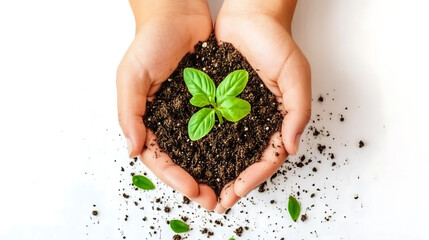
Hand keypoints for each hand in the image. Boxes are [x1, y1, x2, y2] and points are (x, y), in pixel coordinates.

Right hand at [116, 0, 216, 209]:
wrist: (177, 13)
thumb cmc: (150, 42)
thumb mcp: (131, 76)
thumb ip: (130, 113)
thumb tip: (133, 150)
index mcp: (149, 120)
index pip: (159, 158)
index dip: (174, 177)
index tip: (193, 190)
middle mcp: (172, 120)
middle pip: (183, 160)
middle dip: (197, 182)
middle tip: (214, 200)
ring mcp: (193, 112)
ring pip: (204, 149)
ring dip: (215, 170)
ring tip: (230, 187)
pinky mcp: (212, 100)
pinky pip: (220, 126)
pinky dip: (228, 144)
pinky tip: (240, 157)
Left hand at [213, 0, 310, 212]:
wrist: (249, 14)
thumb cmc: (276, 41)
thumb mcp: (295, 74)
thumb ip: (298, 110)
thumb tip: (292, 146)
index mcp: (276, 119)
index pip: (267, 157)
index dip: (254, 177)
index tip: (237, 192)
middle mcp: (254, 120)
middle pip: (244, 159)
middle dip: (232, 182)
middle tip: (216, 201)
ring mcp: (234, 112)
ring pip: (225, 148)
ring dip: (214, 170)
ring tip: (199, 187)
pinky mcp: (216, 100)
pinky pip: (208, 126)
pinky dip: (200, 144)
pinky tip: (188, 157)